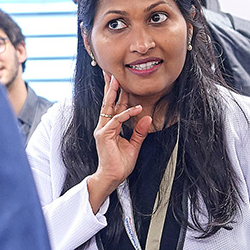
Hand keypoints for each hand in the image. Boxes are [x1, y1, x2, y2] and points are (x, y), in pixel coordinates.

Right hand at [87, 73, 151, 210]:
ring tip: (117, 80)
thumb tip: (147, 118)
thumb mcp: (134, 145)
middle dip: (110, 87)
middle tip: (111, 72)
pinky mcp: (104, 135)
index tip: (120, 81)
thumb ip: (139, 132)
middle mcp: (104, 126)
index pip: (114, 107)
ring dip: (113, 93)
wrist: (112, 177)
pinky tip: (136, 109)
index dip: (118, 94)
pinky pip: (116, 120)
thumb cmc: (120, 165)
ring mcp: (102, 130)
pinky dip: (126, 114)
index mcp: (110, 128)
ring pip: (109, 107)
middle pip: (108, 103)